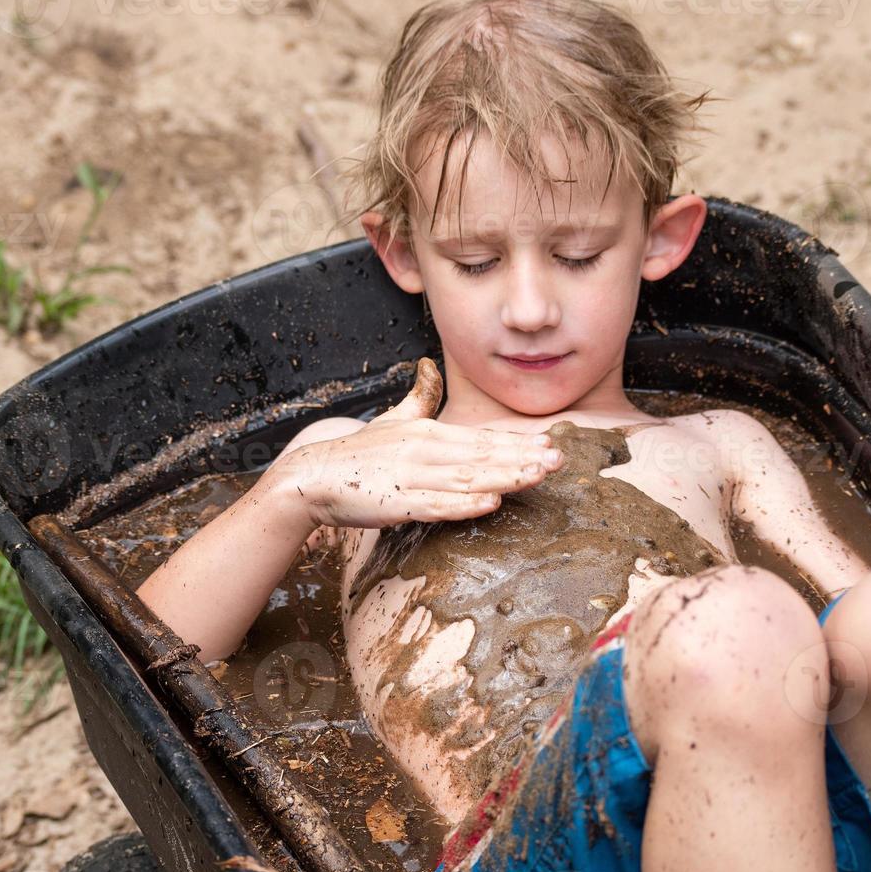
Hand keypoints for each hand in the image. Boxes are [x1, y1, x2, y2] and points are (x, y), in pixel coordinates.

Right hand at [280, 358, 563, 529]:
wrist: (310, 476)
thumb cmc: (356, 454)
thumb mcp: (391, 420)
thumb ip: (418, 397)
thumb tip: (429, 366)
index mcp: (427, 432)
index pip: (481, 439)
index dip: (517, 442)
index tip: (550, 443)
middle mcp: (424, 450)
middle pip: (482, 455)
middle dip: (523, 457)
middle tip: (560, 459)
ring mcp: (411, 476)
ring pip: (467, 476)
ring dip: (505, 476)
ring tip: (537, 476)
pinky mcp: (397, 503)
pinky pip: (436, 505)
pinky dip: (464, 503)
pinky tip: (490, 503)